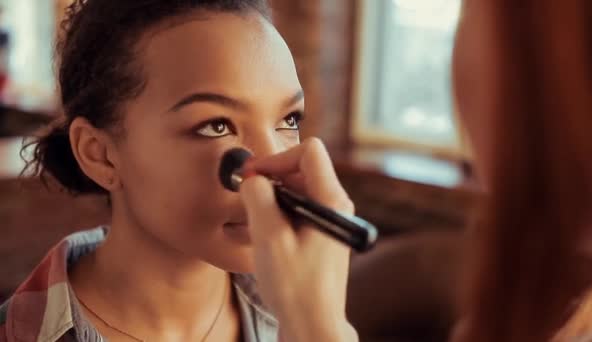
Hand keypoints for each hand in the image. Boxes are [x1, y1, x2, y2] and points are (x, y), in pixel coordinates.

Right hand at [240, 138, 357, 341]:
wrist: (313, 323)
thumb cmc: (295, 286)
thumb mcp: (269, 237)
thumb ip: (258, 198)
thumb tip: (252, 178)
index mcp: (332, 200)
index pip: (309, 151)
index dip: (277, 158)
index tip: (254, 176)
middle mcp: (336, 205)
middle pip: (302, 169)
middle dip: (272, 178)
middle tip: (248, 198)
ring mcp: (330, 218)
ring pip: (299, 188)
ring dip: (273, 198)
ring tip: (258, 222)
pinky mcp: (322, 232)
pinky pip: (299, 207)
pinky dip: (279, 212)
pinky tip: (268, 234)